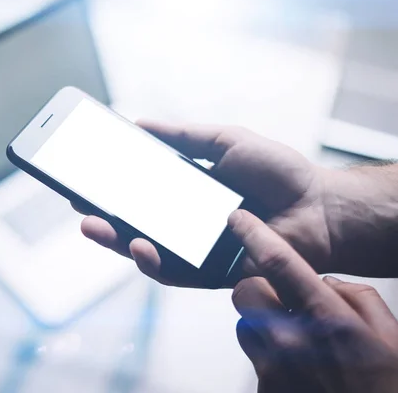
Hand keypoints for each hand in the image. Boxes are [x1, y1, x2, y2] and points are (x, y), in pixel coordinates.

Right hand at [74, 122, 333, 286]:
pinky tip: (140, 247)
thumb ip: (183, 136)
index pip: (137, 195)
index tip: (82, 180)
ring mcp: (195, 251)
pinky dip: (155, 262)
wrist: (319, 207)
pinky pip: (176, 273)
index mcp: (184, 195)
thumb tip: (138, 123)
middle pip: (133, 226)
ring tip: (95, 226)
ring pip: (147, 253)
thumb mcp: (225, 141)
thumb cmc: (277, 173)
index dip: (109, 191)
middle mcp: (184, 225)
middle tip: (79, 206)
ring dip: (118, 242)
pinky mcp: (211, 275)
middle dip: (102, 219)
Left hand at [230, 210, 397, 392]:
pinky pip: (253, 358)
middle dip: (256, 287)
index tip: (238, 218)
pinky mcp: (263, 390)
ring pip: (243, 325)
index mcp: (326, 319)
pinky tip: (296, 366)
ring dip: (261, 323)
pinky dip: (268, 354)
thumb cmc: (386, 386)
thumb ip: (355, 296)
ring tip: (292, 337)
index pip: (278, 262)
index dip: (253, 234)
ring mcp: (272, 369)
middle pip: (243, 292)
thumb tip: (324, 282)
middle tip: (280, 298)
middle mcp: (291, 341)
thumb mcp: (390, 334)